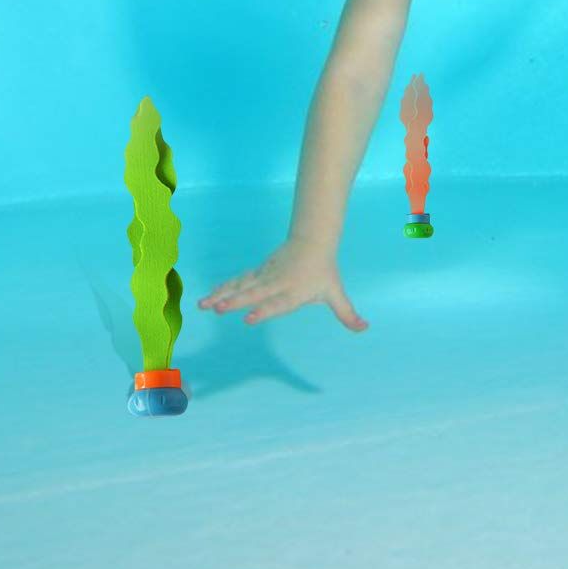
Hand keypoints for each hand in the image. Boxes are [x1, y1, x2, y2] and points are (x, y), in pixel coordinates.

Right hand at [198, 238, 368, 331]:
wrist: (312, 240)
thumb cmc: (324, 271)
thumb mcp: (336, 293)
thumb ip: (347, 314)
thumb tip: (365, 328)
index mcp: (295, 291)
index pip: (278, 303)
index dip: (264, 310)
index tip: (249, 318)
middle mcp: (277, 284)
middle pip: (254, 293)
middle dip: (235, 301)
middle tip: (218, 309)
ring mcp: (265, 276)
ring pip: (240, 286)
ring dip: (221, 295)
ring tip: (202, 306)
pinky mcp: (257, 272)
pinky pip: (237, 282)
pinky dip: (222, 289)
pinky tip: (208, 298)